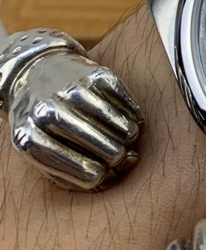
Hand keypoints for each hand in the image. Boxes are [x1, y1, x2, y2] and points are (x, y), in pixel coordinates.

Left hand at [1, 31, 142, 190]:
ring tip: (131, 140)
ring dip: (128, 134)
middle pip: (95, 142)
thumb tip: (111, 177)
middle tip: (121, 158)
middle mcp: (46, 111)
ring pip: (112, 120)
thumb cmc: (43, 122)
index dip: (95, 174)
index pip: (72, 166)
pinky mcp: (94, 73)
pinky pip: (121, 97)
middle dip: (115, 155)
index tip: (104, 174)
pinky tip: (133, 121)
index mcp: (28, 137)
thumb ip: (68, 170)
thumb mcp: (41, 148)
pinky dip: (132, 112)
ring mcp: (71, 89)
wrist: (35, 72)